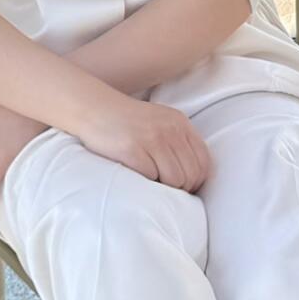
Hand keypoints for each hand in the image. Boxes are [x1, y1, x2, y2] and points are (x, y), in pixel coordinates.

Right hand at [75, 92, 212, 191]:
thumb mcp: (161, 121)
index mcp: (180, 123)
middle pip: (191, 174)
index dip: (197, 180)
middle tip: (166, 191)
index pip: (204, 161)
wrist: (94, 108)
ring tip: (152, 183)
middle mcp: (170, 130)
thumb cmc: (127, 122)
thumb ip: (178, 141)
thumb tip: (194, 177)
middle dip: (181, 189)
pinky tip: (138, 176)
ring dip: (164, 188)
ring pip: (174, 180)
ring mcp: (152, 138)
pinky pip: (151, 178)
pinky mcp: (132, 149)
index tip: (185, 188)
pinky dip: (146, 182)